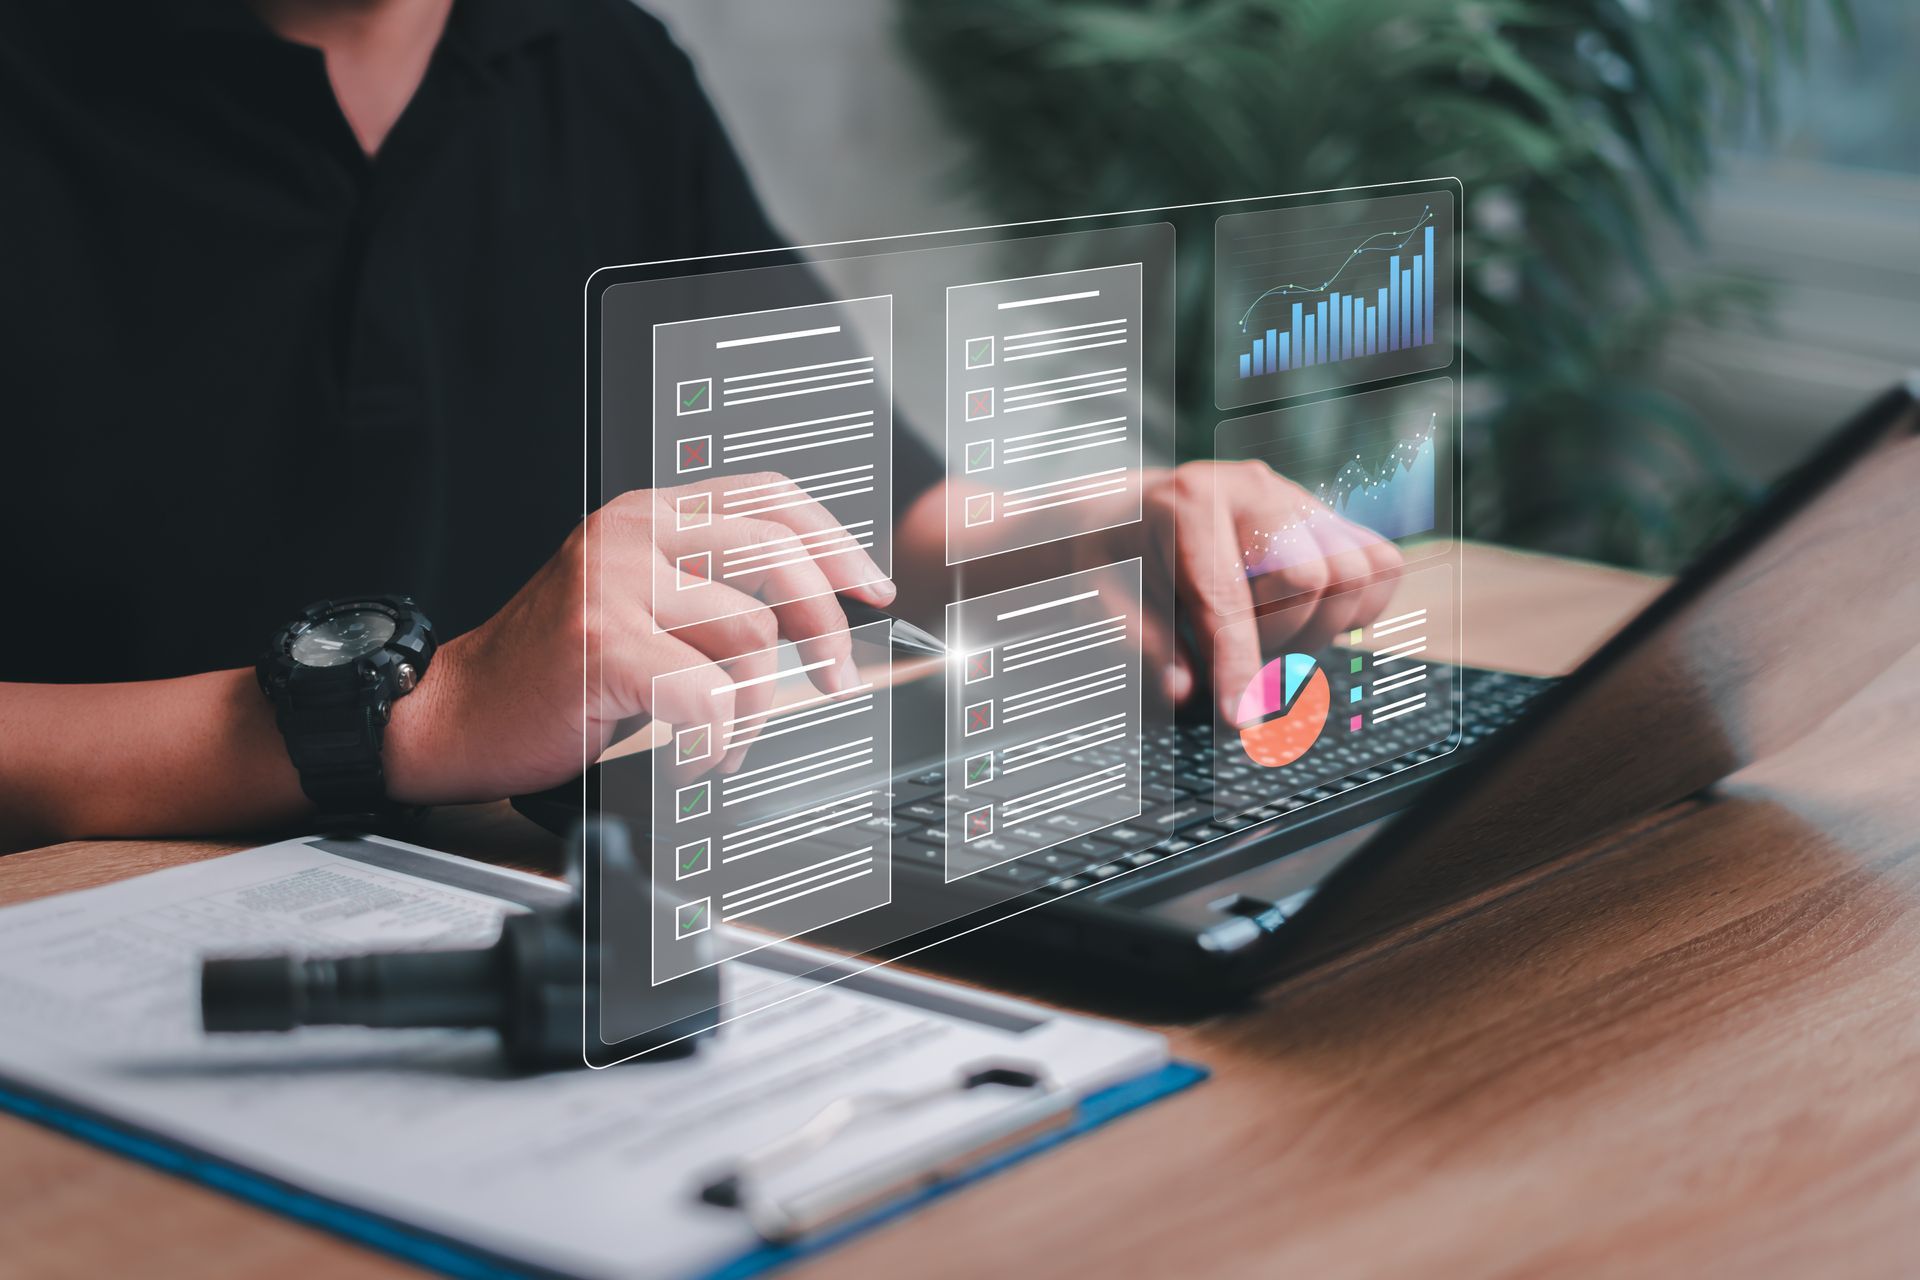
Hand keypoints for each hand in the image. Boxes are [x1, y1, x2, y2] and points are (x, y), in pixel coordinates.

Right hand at [385, 476, 893, 804]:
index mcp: (650, 515)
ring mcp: (614, 583)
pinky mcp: (600, 642)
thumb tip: (812, 615)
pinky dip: (715, 739)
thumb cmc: (553, 675)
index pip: (770, 497)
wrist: (454, 714)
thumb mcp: (639, 607)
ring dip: (756, 706)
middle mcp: (634, 533)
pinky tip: (691, 754)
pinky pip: (707, 693)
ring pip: (750, 633)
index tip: (871, 589)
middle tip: (834, 680)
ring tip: (723, 736)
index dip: (835, 542)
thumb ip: (709, 591)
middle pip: (777, 554)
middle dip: (825, 627)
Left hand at [1135, 461, 1403, 718]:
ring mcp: (1294, 497)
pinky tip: (1305, 618)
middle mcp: (1252, 491)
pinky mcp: (1322, 514)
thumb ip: (1145, 645)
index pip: (1229, 598)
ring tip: (1271, 635)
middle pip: (1311, 578)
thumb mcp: (1103, 596)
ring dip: (1320, 625)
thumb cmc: (1113, 554)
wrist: (1127, 507)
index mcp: (1189, 506)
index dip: (1238, 665)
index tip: (1243, 718)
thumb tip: (1182, 692)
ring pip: (1360, 570)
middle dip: (1280, 637)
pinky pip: (1381, 564)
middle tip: (1241, 655)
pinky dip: (1356, 606)